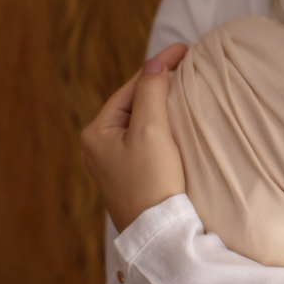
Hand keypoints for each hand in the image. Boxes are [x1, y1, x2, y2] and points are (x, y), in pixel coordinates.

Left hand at [80, 43, 189, 232]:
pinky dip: (162, 125)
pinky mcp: (131, 178)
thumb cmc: (152, 181)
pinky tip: (178, 121)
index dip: (158, 66)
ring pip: (140, 122)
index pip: (131, 88)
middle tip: (187, 64)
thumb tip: (154, 63)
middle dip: (159, 83)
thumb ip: (151, 91)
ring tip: (185, 87)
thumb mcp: (151, 130)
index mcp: (96, 133)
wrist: (159, 234)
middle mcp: (98, 148)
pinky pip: (146, 140)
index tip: (185, 49)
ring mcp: (113, 165)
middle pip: (134, 104)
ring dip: (162, 104)